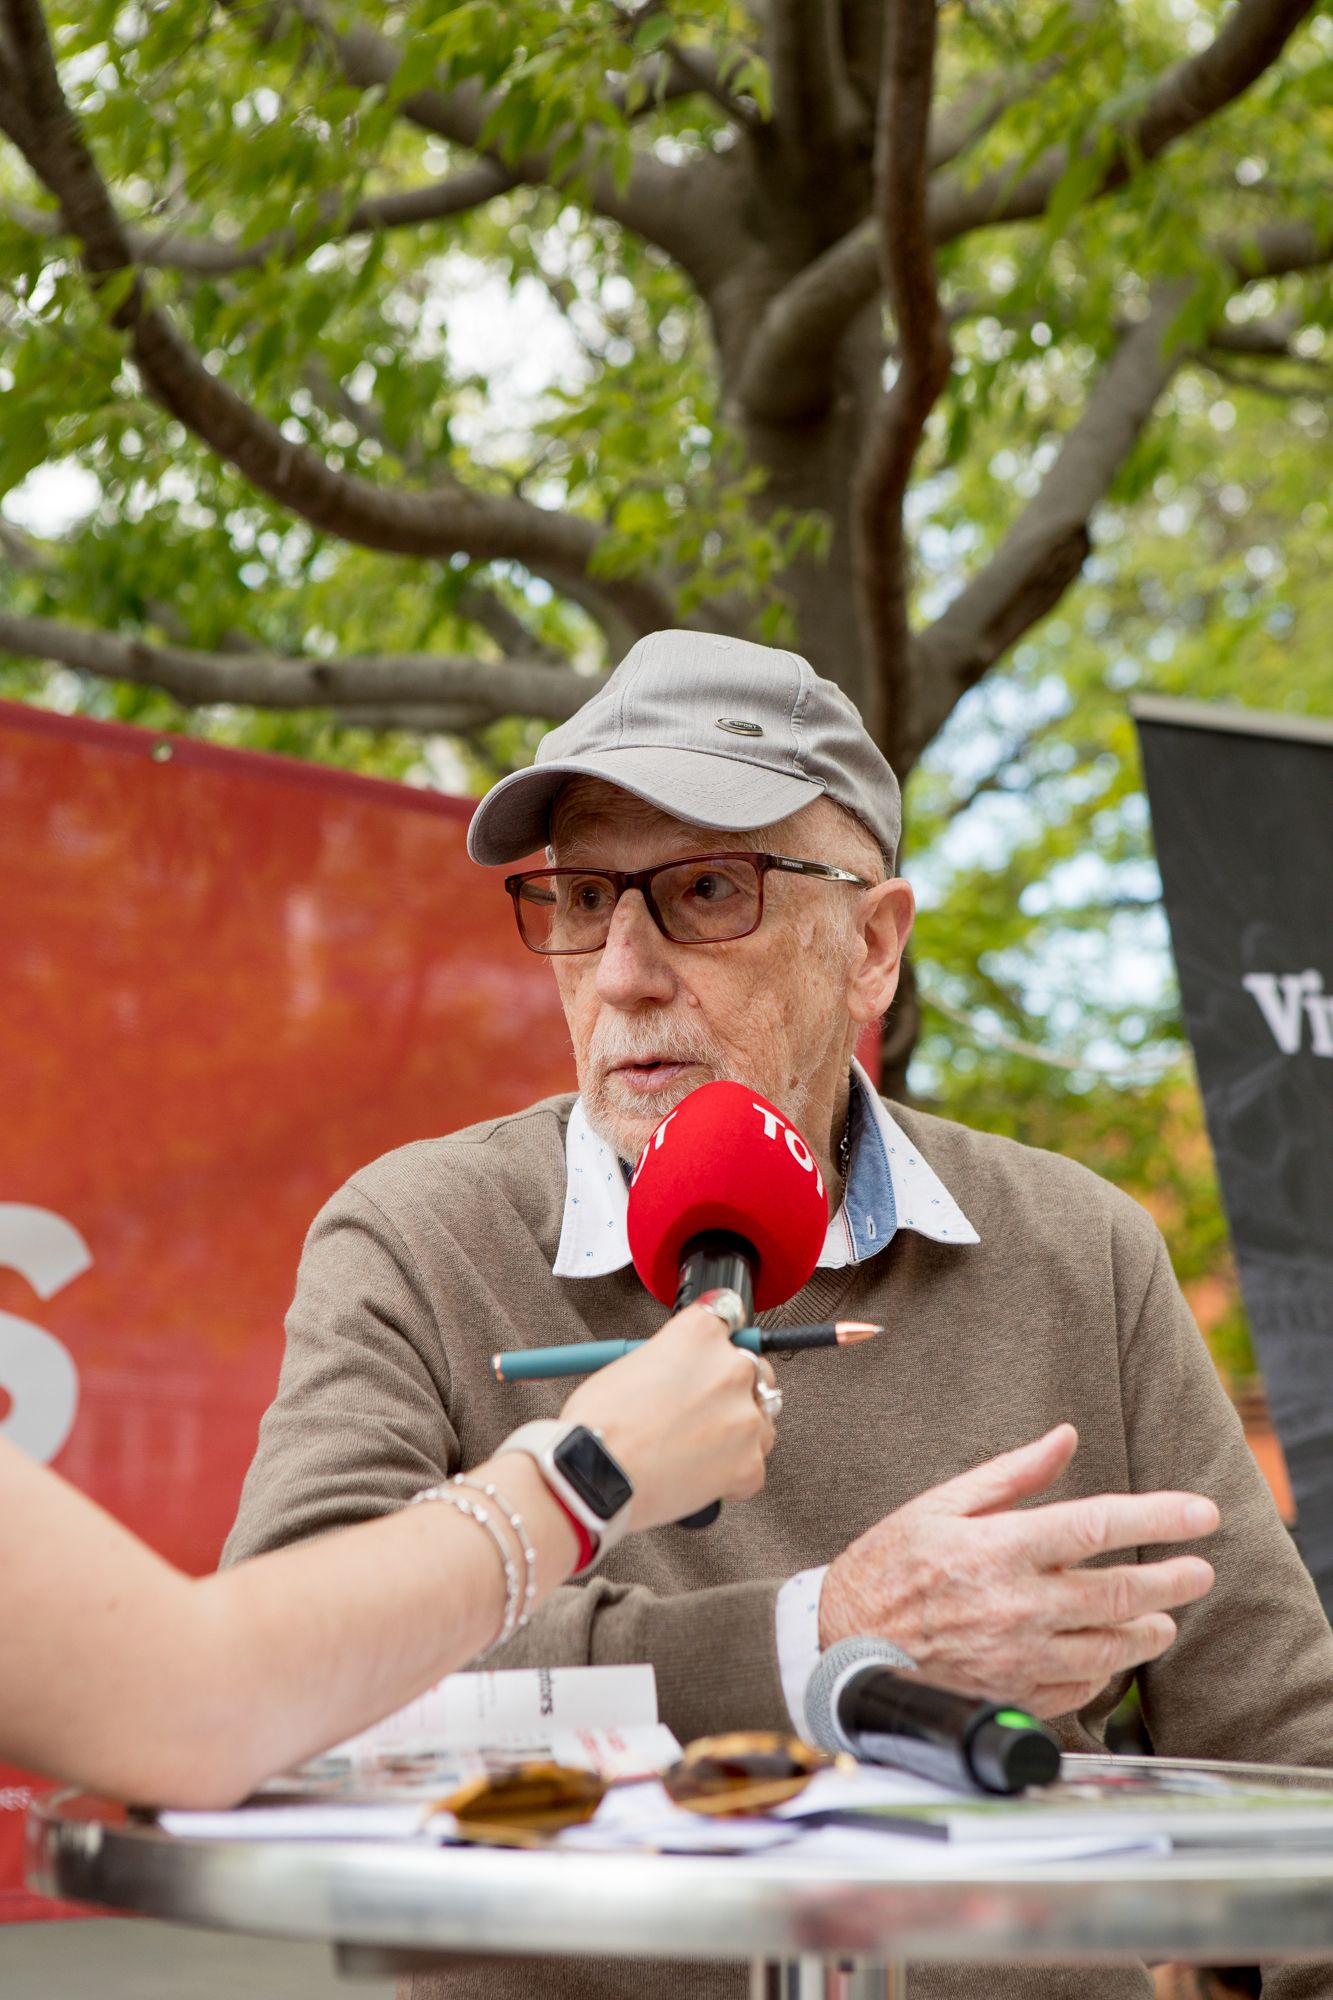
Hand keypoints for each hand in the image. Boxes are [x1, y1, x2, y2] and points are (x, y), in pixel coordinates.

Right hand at [561, 1304, 776, 1532]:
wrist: (593, 1477)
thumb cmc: (599, 1425)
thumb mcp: (629, 1363)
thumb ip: (670, 1358)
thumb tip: (680, 1372)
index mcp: (700, 1334)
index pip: (729, 1315)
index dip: (719, 1338)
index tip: (716, 1350)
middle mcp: (731, 1369)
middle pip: (754, 1369)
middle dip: (734, 1389)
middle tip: (701, 1410)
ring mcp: (745, 1418)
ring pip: (760, 1421)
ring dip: (736, 1433)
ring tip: (695, 1449)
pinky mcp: (750, 1463)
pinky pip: (753, 1466)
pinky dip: (731, 1475)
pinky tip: (699, 1474)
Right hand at [818, 1424, 1219, 1716]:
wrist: (842, 1648)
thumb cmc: (886, 1570)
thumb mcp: (940, 1504)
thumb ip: (1011, 1474)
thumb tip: (1063, 1438)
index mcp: (1001, 1548)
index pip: (1100, 1525)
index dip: (1160, 1517)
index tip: (1202, 1515)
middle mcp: (1019, 1604)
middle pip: (1122, 1591)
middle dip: (1173, 1580)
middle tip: (1199, 1571)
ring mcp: (1021, 1657)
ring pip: (1112, 1646)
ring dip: (1150, 1630)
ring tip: (1164, 1618)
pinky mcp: (1016, 1696)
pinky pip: (1081, 1687)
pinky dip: (1105, 1669)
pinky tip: (1110, 1654)